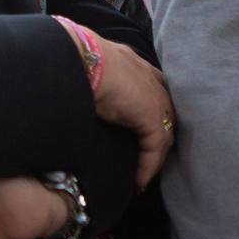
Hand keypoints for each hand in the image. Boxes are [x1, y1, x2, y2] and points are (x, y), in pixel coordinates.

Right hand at [91, 33, 174, 188]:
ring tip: (143, 175)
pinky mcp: (151, 115)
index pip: (152, 92)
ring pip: (164, 132)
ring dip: (154, 156)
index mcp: (134, 65)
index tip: (140, 134)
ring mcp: (153, 96)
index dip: (149, 114)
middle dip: (158, 137)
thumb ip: (95, 79)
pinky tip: (138, 181)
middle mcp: (149, 78)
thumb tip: (78, 88)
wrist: (79, 57)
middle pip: (165, 114)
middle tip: (147, 160)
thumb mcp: (88, 69)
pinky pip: (155, 147)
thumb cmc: (73, 58)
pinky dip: (148, 166)